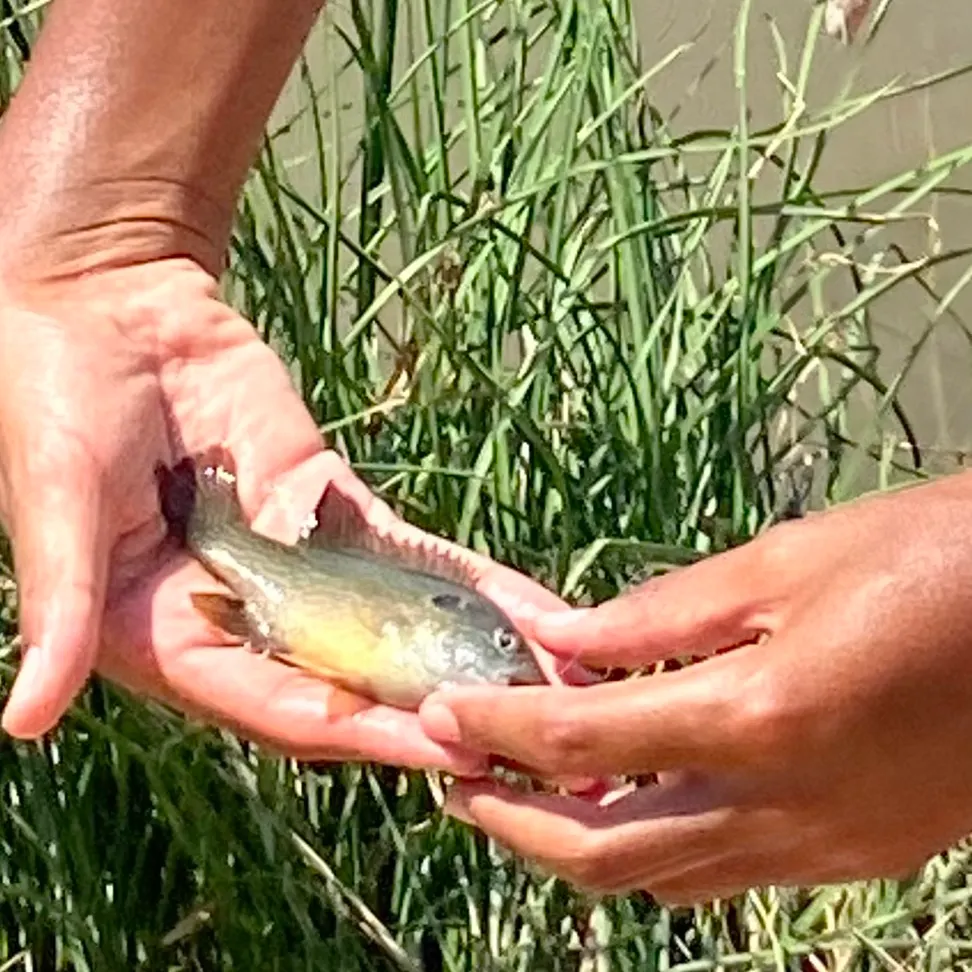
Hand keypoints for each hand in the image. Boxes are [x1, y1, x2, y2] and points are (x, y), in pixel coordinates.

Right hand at [0, 258, 567, 771]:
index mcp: (169, 639)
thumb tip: (22, 722)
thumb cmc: (54, 400)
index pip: (278, 706)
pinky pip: (406, 555)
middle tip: (530, 733)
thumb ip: (60, 610)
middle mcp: (241, 617)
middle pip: (350, 682)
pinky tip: (530, 609)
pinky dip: (465, 585)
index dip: (359, 731)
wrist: (113, 302)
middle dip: (435, 709)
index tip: (444, 748)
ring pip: (391, 627)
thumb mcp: (58, 503)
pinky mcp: (331, 509)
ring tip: (558, 686)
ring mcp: (297, 565)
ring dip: (468, 659)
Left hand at [419, 475, 971, 901]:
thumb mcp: (784, 561)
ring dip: (581, 844)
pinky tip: (637, 795)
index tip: (442, 717)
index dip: (497, 731)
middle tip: (458, 783)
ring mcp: (829, 848)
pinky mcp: (861, 857)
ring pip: (665, 881)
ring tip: (530, 792)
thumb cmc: (930, 556)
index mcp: (761, 717)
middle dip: (514, 825)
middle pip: (607, 855)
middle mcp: (787, 808)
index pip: (582, 744)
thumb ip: (659, 614)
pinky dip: (661, 844)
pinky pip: (730, 872)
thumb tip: (562, 638)